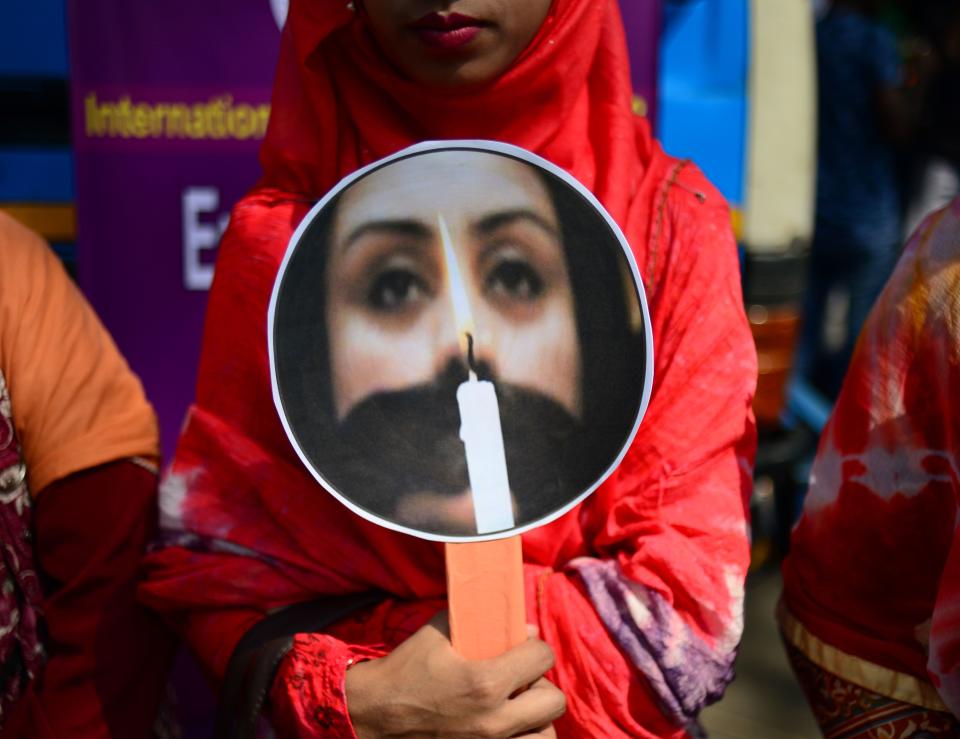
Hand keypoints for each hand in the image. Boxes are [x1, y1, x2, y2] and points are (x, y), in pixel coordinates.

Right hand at [345, 612, 565, 737]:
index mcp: (485, 682)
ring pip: (546, 735)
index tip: (524, 649)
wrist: (372, 716)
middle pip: (554, 701)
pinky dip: (521, 738)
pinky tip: (507, 728)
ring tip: (518, 709)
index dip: (536, 648)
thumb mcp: (437, 634)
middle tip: (521, 681)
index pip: (543, 658)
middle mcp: (495, 720)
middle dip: (541, 685)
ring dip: (537, 719)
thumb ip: (483, 623)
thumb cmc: (405, 671)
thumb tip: (526, 628)